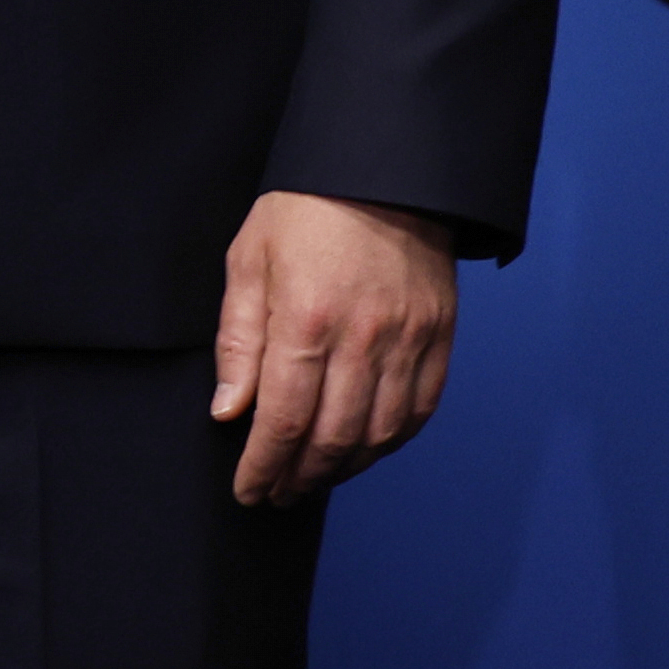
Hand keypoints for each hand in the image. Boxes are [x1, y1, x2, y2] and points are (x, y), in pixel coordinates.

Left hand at [214, 190, 457, 504]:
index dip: (263, 466)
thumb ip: (238, 341)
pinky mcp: (440, 340)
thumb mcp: (248, 262)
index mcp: (306, 320)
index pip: (282, 419)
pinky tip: (363, 450)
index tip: (248, 491)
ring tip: (312, 479)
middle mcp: (364, 340)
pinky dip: (390, 442)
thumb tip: (229, 411)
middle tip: (276, 494)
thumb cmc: (303, 213)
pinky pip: (419, 411)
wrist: (384, 174)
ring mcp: (409, 342)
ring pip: (379, 434)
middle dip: (299, 477)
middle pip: (333, 437)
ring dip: (344, 468)